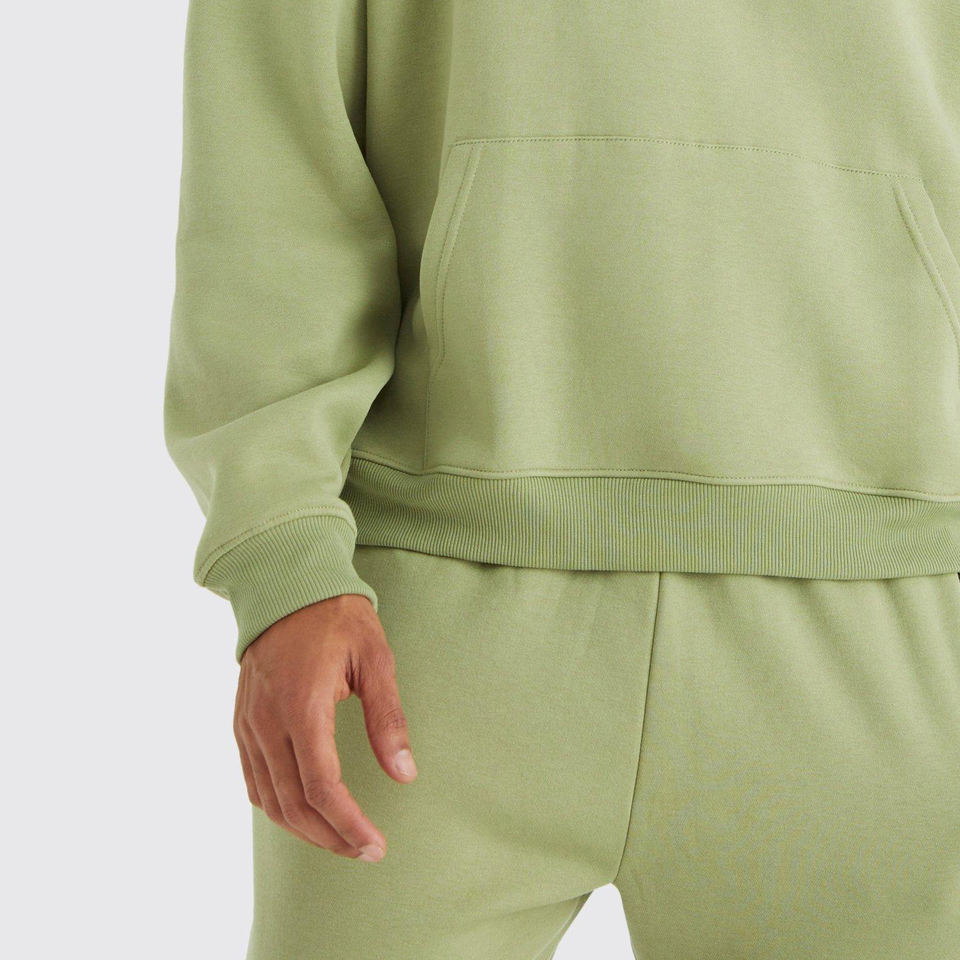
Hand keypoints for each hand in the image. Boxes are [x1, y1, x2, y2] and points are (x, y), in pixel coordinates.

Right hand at [233, 594, 416, 861]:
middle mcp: (268, 722)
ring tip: (341, 839)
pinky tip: (303, 814)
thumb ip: (388, 719)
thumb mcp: (376, 660)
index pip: (322, 787)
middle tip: (366, 850)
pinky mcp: (241, 723)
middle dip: (331, 837)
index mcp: (303, 706)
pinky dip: (277, 808)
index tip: (376, 846)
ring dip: (304, 830)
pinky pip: (253, 781)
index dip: (349, 825)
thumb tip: (405, 774)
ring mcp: (249, 724)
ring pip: (269, 800)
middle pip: (293, 804)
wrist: (286, 586)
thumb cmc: (337, 619)